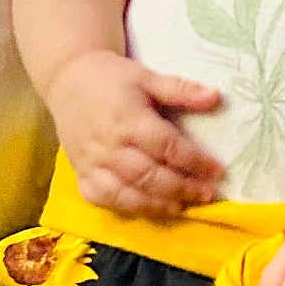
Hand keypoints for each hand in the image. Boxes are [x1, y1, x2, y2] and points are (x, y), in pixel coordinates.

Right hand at [44, 51, 222, 214]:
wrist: (66, 79)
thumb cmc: (111, 78)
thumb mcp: (147, 76)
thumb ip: (181, 89)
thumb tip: (216, 97)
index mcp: (128, 120)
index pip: (167, 147)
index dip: (195, 161)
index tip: (217, 170)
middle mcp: (110, 146)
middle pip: (150, 176)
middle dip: (181, 188)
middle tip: (207, 194)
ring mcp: (92, 164)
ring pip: (127, 194)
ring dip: (158, 204)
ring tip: (182, 206)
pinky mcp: (81, 174)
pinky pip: (103, 200)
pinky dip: (126, 208)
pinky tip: (148, 208)